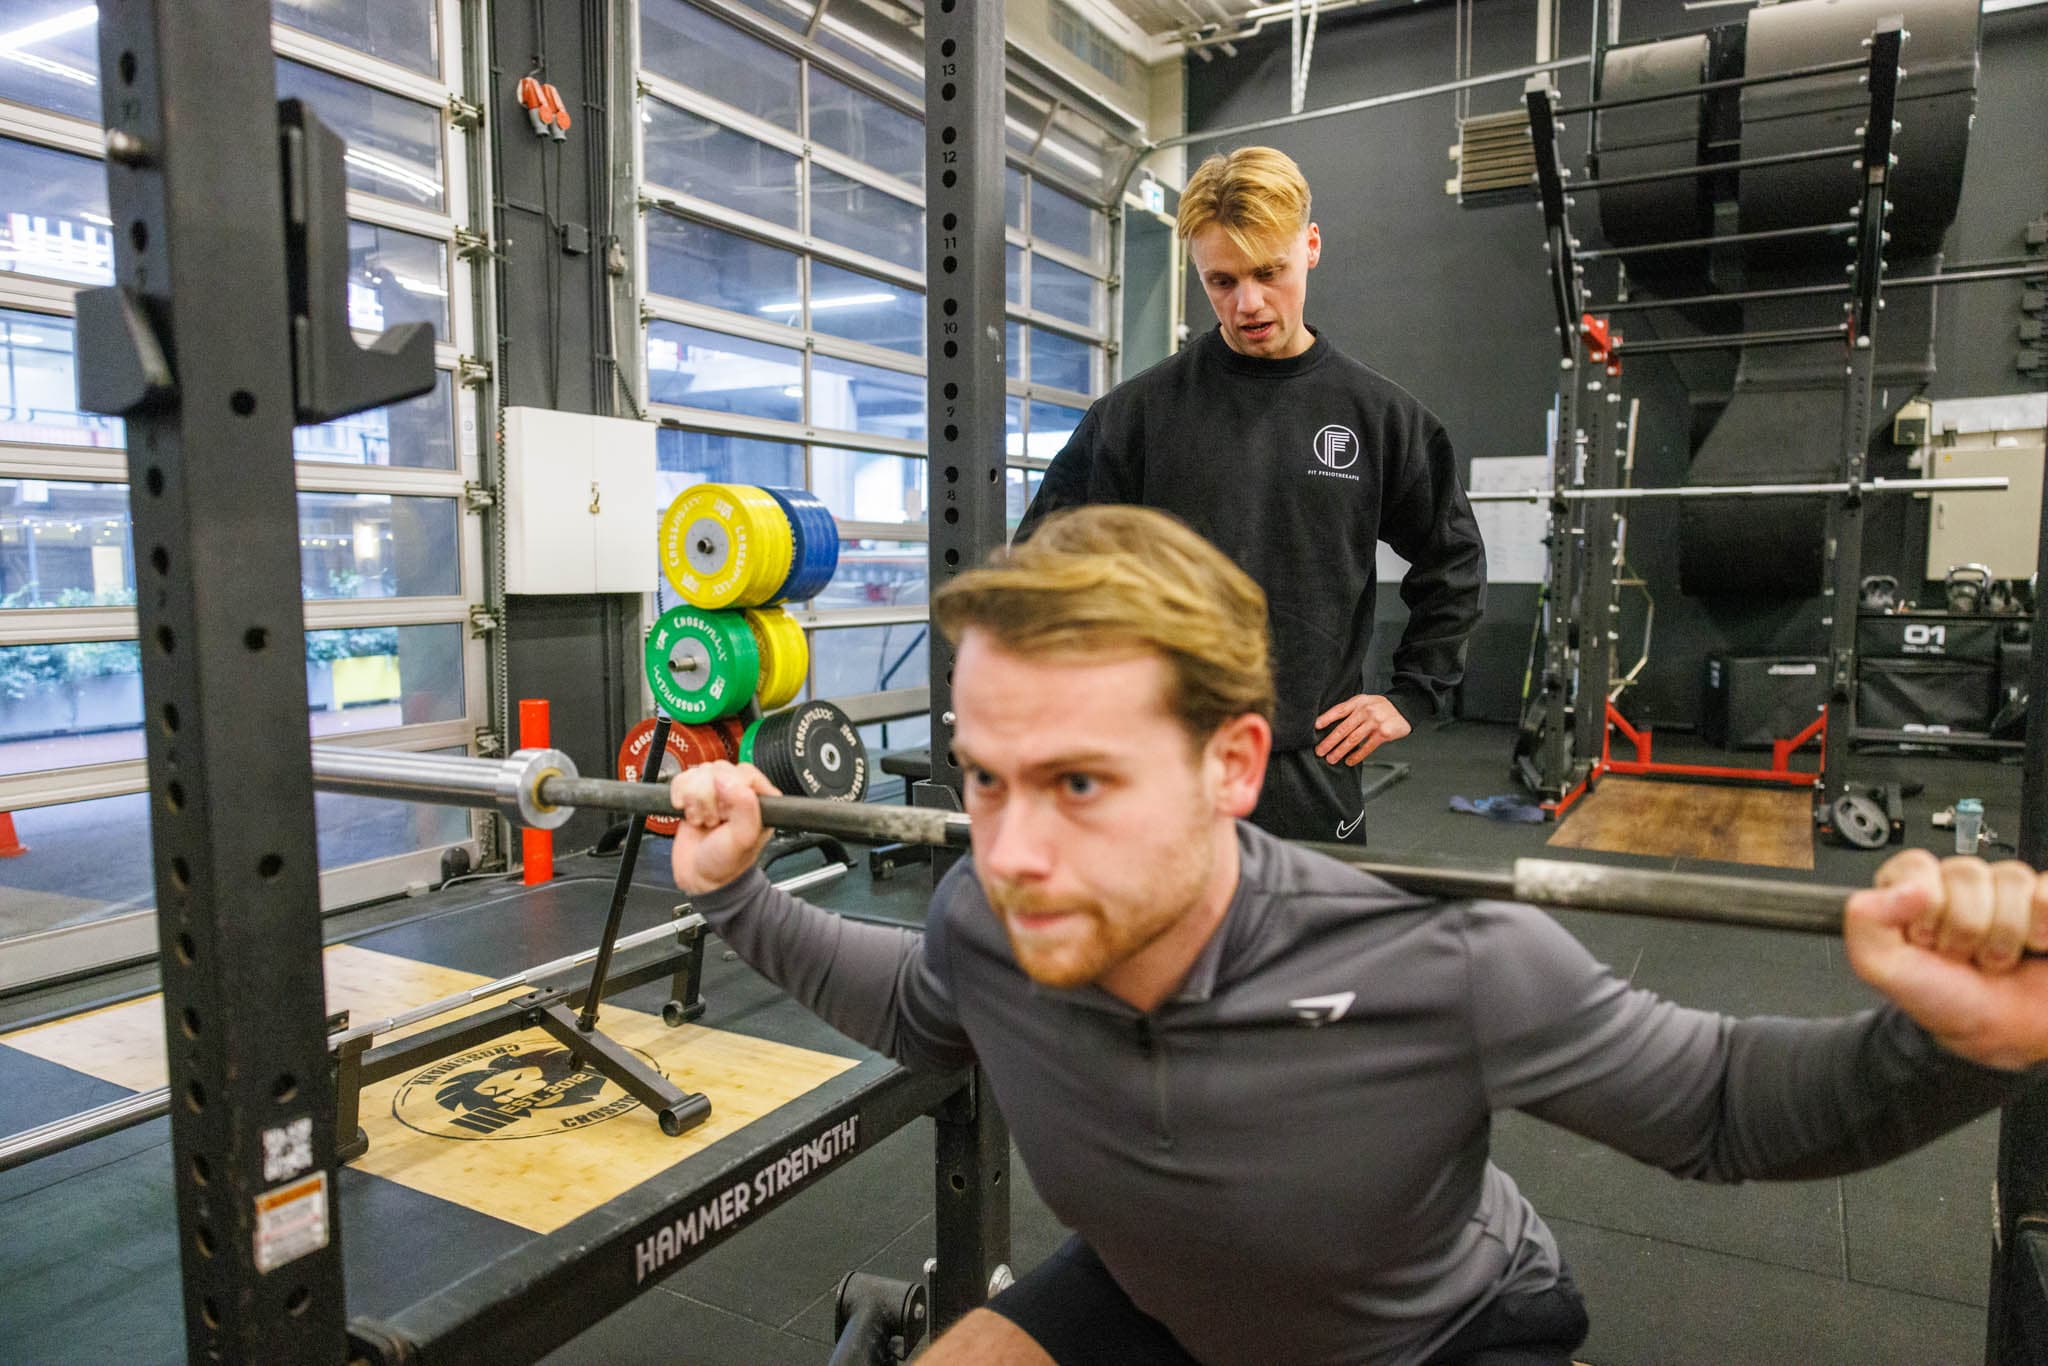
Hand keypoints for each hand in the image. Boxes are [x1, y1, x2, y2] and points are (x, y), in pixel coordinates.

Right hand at [668, 760, 779, 894]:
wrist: (699, 878)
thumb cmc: (726, 864)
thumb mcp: (743, 839)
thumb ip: (745, 808)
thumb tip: (729, 781)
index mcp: (760, 798)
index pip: (744, 772)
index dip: (729, 789)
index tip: (725, 811)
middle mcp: (739, 792)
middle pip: (718, 769)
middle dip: (709, 797)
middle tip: (714, 821)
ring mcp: (716, 792)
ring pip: (699, 772)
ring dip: (694, 799)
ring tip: (703, 820)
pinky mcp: (694, 794)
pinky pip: (682, 778)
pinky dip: (680, 796)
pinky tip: (688, 813)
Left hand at [1313, 694, 1411, 765]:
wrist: (1405, 707)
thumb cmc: (1380, 707)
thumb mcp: (1365, 702)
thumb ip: (1350, 711)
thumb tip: (1329, 725)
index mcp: (1358, 702)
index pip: (1339, 710)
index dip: (1326, 719)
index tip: (1315, 727)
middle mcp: (1366, 711)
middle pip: (1343, 728)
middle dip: (1329, 741)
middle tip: (1320, 751)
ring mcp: (1375, 722)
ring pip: (1353, 739)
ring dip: (1340, 751)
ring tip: (1331, 759)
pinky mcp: (1384, 733)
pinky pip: (1367, 747)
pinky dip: (1357, 756)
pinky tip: (1349, 761)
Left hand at [1844, 848, 2047, 1069]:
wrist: (2002, 1034)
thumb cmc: (1945, 1000)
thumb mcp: (1883, 969)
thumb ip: (1865, 922)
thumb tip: (1904, 887)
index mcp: (1914, 890)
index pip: (1917, 866)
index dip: (1926, 909)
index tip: (1927, 941)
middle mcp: (1959, 885)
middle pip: (1966, 873)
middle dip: (1965, 927)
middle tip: (1964, 955)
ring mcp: (2007, 892)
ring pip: (2010, 879)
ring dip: (2005, 933)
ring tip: (1996, 957)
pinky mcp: (2044, 902)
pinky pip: (2047, 890)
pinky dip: (2043, 925)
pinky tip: (2034, 945)